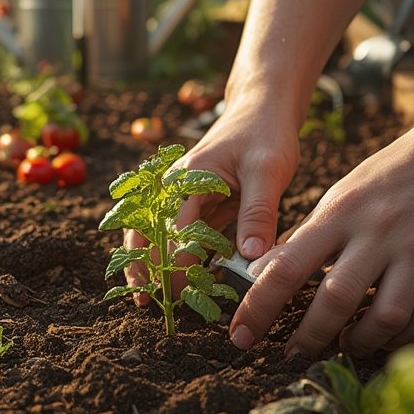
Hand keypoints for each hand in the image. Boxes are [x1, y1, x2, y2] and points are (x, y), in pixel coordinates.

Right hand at [124, 88, 300, 297]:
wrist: (262, 110)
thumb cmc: (265, 135)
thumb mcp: (268, 172)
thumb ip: (258, 214)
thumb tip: (251, 257)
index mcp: (189, 178)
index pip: (174, 231)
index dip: (174, 264)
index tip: (178, 294)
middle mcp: (175, 186)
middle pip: (148, 232)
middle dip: (146, 267)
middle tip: (147, 303)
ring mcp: (181, 194)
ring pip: (154, 234)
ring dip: (149, 263)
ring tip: (145, 297)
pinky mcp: (194, 203)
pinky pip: (176, 233)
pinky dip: (169, 255)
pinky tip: (171, 278)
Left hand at [229, 117, 413, 356]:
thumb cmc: (392, 173)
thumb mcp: (342, 194)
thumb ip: (309, 235)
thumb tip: (266, 274)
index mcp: (340, 213)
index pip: (287, 266)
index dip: (259, 306)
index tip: (240, 335)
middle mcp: (376, 233)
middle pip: (334, 299)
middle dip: (308, 336)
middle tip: (292, 353)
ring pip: (383, 317)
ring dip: (358, 342)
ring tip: (343, 345)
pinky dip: (400, 338)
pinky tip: (385, 338)